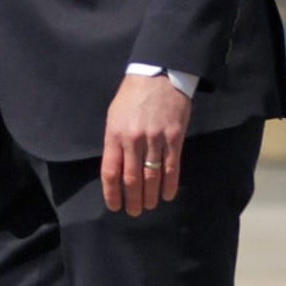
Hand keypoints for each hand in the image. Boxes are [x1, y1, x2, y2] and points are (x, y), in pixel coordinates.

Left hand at [101, 73, 190, 215]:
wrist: (158, 73)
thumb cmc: (132, 95)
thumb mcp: (114, 116)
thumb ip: (114, 141)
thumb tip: (115, 168)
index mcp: (114, 134)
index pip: (110, 172)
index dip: (112, 193)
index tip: (114, 206)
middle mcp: (133, 139)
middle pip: (132, 179)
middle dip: (132, 200)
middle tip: (134, 212)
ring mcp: (155, 139)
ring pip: (152, 176)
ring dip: (150, 196)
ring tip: (149, 206)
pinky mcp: (174, 136)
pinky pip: (172, 166)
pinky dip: (169, 184)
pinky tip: (167, 195)